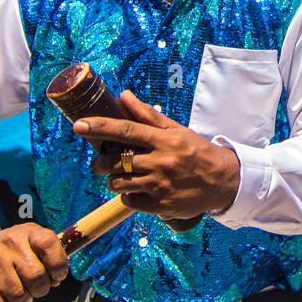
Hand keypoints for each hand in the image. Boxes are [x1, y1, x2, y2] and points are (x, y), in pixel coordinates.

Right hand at [0, 223, 68, 301]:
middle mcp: (9, 243)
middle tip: (37, 287)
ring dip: (25, 300)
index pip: (49, 244)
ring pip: (18, 295)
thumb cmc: (11, 247)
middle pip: (36, 277)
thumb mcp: (31, 239)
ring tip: (22, 293)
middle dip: (41, 289)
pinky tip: (9, 299)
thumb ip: (49, 255)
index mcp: (26, 232)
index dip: (59, 265)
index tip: (57, 275)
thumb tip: (57, 279)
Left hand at [78, 90, 241, 220]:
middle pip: (116, 161)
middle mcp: (162, 162)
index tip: (79, 126)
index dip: (100, 127)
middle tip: (101, 161)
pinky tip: (137, 189)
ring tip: (120, 176)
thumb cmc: (195, 152)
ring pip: (118, 183)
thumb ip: (147, 115)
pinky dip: (127, 194)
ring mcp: (160, 185)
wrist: (221, 182)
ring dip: (113, 179)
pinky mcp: (160, 205)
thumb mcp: (175, 131)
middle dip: (101, 162)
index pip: (126, 130)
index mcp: (165, 140)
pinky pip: (129, 200)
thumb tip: (124, 96)